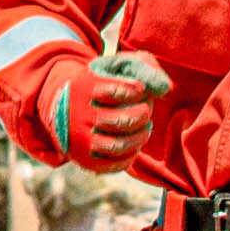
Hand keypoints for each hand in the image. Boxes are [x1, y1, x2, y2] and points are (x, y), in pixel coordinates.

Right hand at [60, 51, 167, 168]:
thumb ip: (143, 68)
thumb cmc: (101, 85)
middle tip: (144, 110)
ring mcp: (80, 139)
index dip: (136, 90)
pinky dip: (130, 154)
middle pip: (122, 121)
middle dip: (142, 114)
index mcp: (85, 88)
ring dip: (140, 137)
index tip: (139, 89)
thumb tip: (165, 88)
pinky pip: (114, 164)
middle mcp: (79, 115)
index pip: (116, 91)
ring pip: (118, 145)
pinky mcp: (84, 159)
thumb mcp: (116, 67)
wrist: (64, 110)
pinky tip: (133, 143)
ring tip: (144, 128)